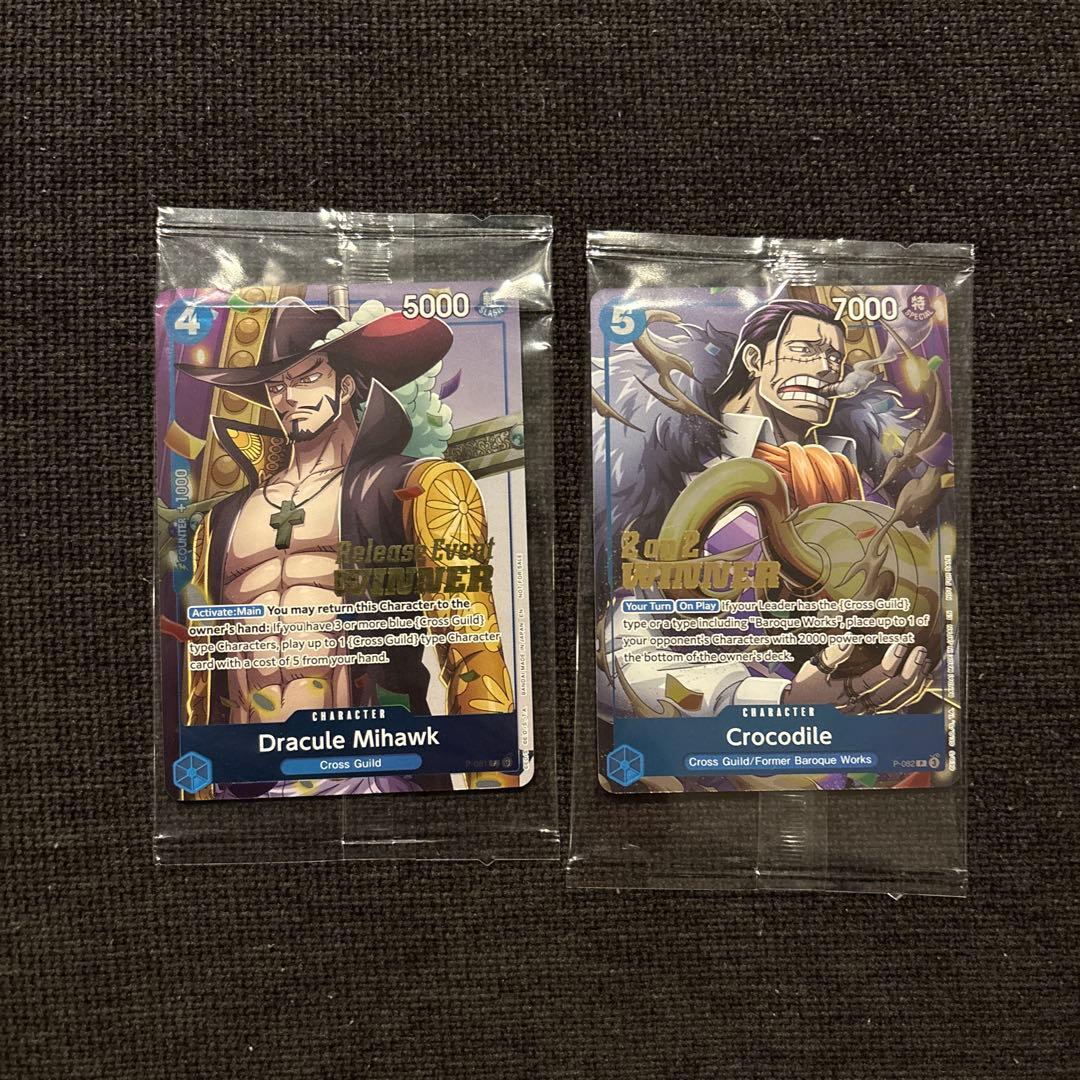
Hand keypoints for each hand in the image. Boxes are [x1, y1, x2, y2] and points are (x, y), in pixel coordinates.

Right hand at [785, 641, 933, 713]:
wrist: (799, 711)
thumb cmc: (805, 688)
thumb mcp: (812, 669)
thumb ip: (831, 656)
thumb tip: (848, 640)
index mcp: (845, 695)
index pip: (874, 680)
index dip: (891, 663)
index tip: (900, 646)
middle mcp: (859, 707)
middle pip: (892, 692)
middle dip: (909, 671)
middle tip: (918, 652)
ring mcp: (867, 713)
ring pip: (899, 702)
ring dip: (914, 683)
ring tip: (923, 664)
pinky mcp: (871, 714)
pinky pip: (897, 708)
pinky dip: (911, 696)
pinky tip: (921, 683)